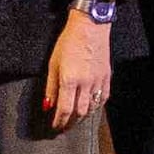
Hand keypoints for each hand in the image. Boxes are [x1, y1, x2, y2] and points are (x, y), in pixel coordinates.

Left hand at [41, 5, 112, 131]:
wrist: (90, 27)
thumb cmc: (69, 42)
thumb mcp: (53, 63)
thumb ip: (50, 87)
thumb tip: (47, 105)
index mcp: (69, 80)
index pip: (64, 109)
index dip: (58, 121)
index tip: (54, 126)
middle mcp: (85, 83)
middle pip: (79, 113)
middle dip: (70, 123)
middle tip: (63, 127)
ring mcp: (98, 81)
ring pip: (92, 108)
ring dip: (82, 117)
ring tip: (75, 120)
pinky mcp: (107, 77)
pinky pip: (103, 98)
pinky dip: (95, 106)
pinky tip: (90, 107)